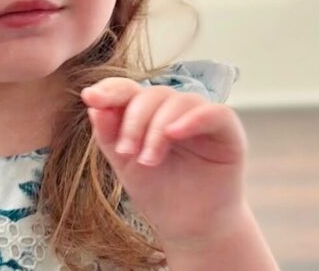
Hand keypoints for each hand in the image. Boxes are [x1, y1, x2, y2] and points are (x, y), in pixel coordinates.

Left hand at [81, 77, 248, 249]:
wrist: (190, 228)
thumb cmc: (158, 192)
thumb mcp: (124, 163)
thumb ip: (108, 134)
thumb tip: (93, 105)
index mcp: (149, 111)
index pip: (129, 89)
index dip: (110, 89)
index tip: (90, 98)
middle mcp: (175, 108)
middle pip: (151, 94)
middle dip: (134, 121)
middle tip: (126, 152)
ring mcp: (201, 116)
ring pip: (178, 101)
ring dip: (157, 128)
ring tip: (148, 160)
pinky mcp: (228, 131)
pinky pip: (215, 112)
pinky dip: (193, 118)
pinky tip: (173, 134)